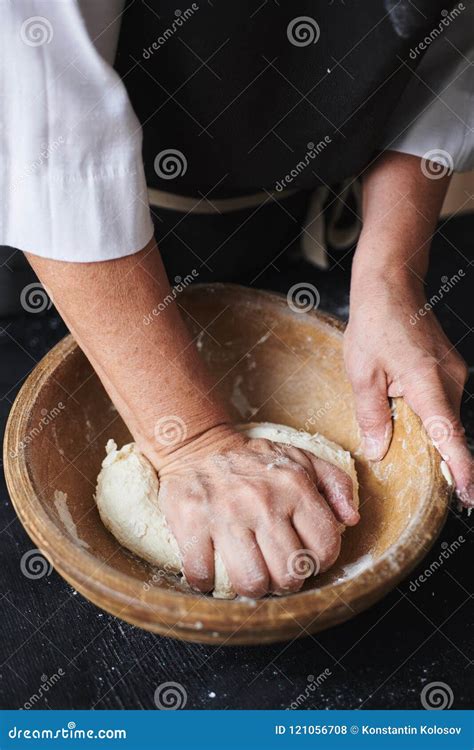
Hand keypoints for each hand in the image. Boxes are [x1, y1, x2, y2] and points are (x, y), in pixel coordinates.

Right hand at [157, 427, 358, 596]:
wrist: (198, 445)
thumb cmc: (254, 460)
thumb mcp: (301, 459)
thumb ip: (336, 485)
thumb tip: (351, 519)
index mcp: (294, 487)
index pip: (324, 549)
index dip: (318, 563)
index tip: (303, 558)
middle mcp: (262, 501)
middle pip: (288, 575)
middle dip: (284, 581)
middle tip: (274, 571)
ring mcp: (224, 514)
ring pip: (251, 582)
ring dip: (250, 586)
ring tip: (247, 573)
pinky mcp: (191, 522)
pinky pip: (203, 575)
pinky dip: (205, 581)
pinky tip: (212, 567)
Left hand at [344, 269, 471, 506]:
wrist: (392, 285)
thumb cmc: (374, 325)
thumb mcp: (362, 374)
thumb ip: (371, 415)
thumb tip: (377, 451)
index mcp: (428, 384)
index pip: (450, 436)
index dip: (461, 469)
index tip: (469, 495)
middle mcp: (450, 379)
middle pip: (446, 428)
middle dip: (429, 447)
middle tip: (401, 449)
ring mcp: (455, 372)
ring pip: (443, 413)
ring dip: (423, 422)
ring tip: (392, 403)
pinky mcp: (451, 368)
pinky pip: (441, 399)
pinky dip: (426, 407)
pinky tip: (401, 396)